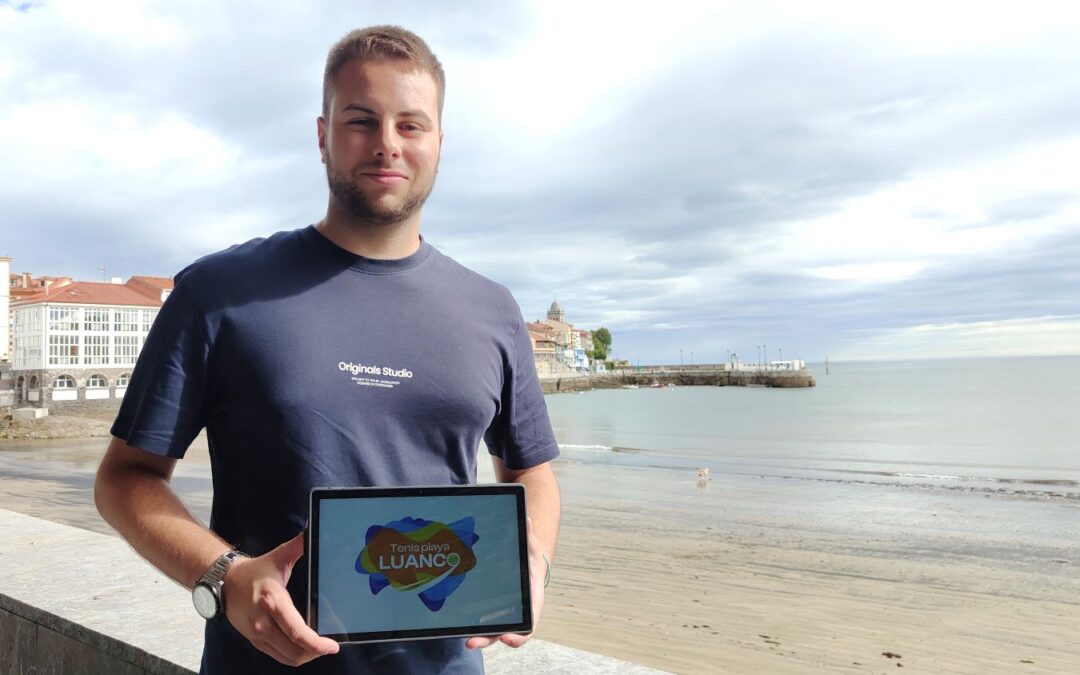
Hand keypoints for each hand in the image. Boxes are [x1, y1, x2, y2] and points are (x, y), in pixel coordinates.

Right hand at [223, 531, 340, 665]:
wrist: (225, 581)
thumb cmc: (255, 571)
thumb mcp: (279, 556)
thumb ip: (299, 545)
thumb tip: (312, 533)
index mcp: (273, 601)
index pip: (298, 632)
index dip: (317, 644)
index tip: (332, 646)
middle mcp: (263, 622)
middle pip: (294, 651)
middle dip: (315, 652)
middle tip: (328, 646)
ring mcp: (257, 634)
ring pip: (287, 657)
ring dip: (305, 656)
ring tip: (318, 648)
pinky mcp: (254, 640)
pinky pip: (277, 656)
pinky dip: (293, 656)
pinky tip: (302, 648)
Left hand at [466, 517, 545, 649]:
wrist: (524, 562)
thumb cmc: (528, 558)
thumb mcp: (530, 547)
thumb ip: (528, 537)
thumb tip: (525, 520)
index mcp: (531, 601)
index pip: (528, 625)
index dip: (518, 636)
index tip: (507, 638)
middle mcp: (517, 612)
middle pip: (504, 633)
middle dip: (487, 640)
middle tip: (472, 642)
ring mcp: (503, 614)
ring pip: (491, 632)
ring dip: (479, 639)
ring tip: (466, 641)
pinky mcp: (490, 611)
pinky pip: (482, 623)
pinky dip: (473, 627)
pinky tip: (458, 626)